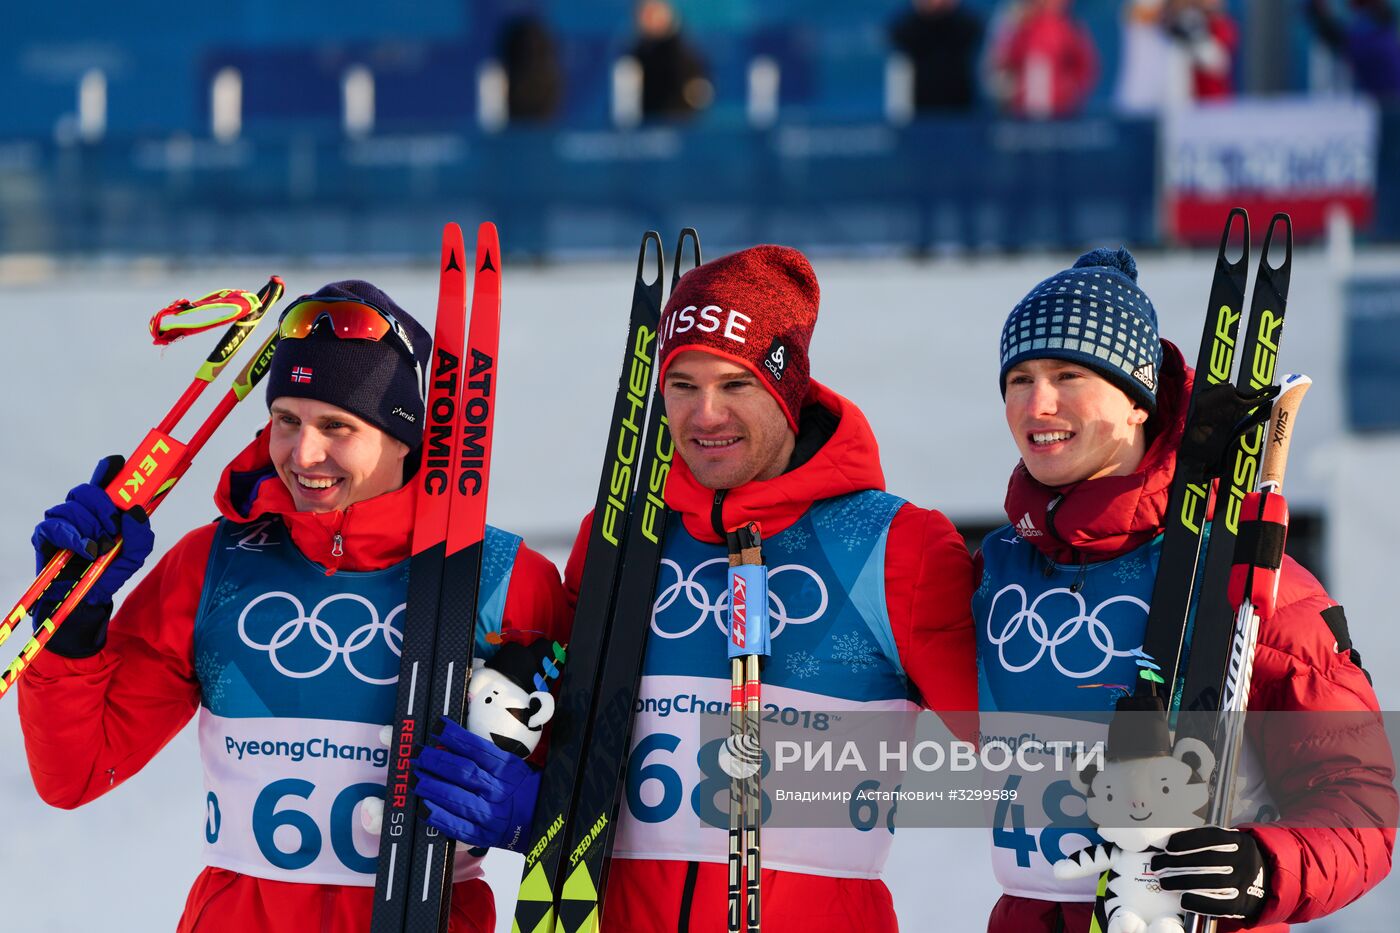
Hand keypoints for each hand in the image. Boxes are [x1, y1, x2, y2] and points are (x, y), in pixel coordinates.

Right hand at [29, 457, 155, 656]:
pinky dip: (75, 538)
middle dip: (105, 508)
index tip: (120, 465)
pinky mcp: (45, 535)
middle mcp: (82, 510)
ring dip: (91, 528)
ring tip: (100, 548)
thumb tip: (135, 511)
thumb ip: (142, 534)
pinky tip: (87, 550)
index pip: (104, 478)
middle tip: (115, 528)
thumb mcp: (135, 555)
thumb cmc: (109, 571)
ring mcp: (62, 521)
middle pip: (89, 490)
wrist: (86, 599)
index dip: (110, 468)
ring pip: (73, 507)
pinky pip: (56, 526)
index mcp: (104, 508)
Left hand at [412, 716, 539, 852]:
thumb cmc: (522, 789)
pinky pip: (457, 827)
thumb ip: (486, 755)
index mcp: (507, 769)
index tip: (438, 727)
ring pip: (457, 798)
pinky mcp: (482, 835)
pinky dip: (439, 817)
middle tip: (418, 754)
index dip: (455, 737)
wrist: (541, 821)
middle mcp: (498, 790)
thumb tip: (452, 740)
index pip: (477, 749)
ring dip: (432, 786)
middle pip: (464, 771)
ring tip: (416, 778)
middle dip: (436, 760)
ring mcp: (490, 814)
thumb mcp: (512, 765)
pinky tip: (424, 808)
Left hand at [1151, 826, 1268, 921]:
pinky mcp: (1242, 904)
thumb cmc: (1237, 859)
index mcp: (1240, 841)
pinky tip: (1182, 899)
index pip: (1211, 838)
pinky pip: (1218, 904)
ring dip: (1181, 882)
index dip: (1187, 841)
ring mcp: (1245, 883)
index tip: (1167, 847)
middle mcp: (1244, 861)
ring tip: (1164, 881)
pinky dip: (1198, 902)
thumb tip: (1168, 846)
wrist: (1268, 882)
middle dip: (1176, 862)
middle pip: (1206, 860)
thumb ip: (1206, 842)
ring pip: (1209, 882)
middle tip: (1157, 865)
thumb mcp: (1229, 844)